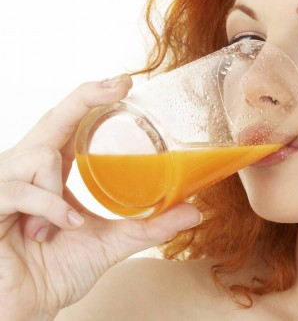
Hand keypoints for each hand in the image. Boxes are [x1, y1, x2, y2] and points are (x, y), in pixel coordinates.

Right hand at [0, 76, 201, 319]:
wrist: (23, 307)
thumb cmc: (55, 271)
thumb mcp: (110, 243)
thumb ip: (149, 227)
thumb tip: (194, 212)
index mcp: (53, 170)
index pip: (70, 123)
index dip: (92, 98)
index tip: (124, 83)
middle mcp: (27, 169)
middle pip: (53, 119)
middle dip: (84, 97)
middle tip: (119, 87)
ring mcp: (5, 183)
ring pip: (39, 154)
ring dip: (59, 187)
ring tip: (69, 225)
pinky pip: (21, 190)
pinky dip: (48, 207)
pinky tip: (63, 226)